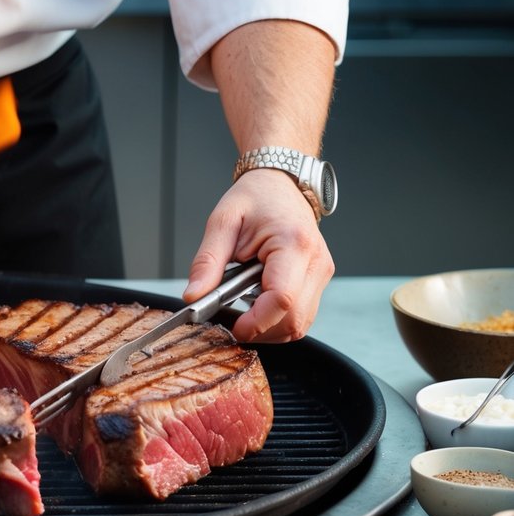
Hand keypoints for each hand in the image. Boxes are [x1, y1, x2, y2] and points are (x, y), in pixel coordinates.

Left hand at [183, 168, 334, 342]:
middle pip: (294, 320)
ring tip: (244, 311)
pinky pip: (301, 315)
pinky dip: (277, 320)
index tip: (233, 328)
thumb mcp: (222, 223)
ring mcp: (321, 273)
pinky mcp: (318, 280)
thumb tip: (193, 296)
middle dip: (260, 331)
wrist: (280, 184)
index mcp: (293, 243)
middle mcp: (316, 261)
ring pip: (300, 324)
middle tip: (232, 323)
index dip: (256, 322)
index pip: (282, 298)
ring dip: (269, 329)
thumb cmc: (255, 198)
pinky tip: (257, 306)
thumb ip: (207, 262)